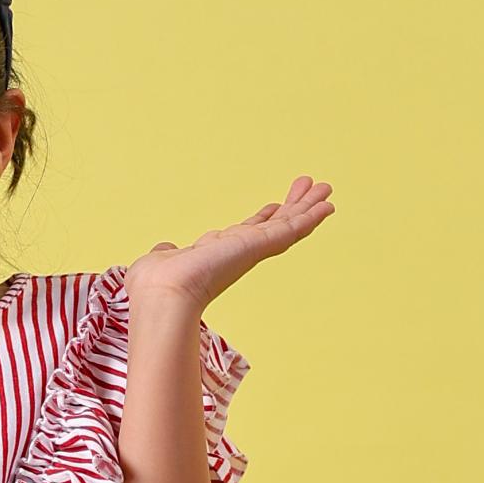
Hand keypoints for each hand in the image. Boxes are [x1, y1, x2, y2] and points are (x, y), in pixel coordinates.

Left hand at [124, 175, 333, 317]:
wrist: (164, 294)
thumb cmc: (156, 284)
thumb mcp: (162, 259)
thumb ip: (167, 252)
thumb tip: (164, 248)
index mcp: (217, 254)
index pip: (245, 233)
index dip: (261, 219)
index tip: (274, 207)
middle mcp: (238, 254)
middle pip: (273, 225)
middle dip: (292, 207)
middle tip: (310, 188)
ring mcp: (251, 251)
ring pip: (287, 226)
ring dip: (308, 207)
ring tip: (326, 187)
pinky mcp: (260, 247)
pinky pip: (291, 230)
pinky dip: (311, 217)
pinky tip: (328, 205)